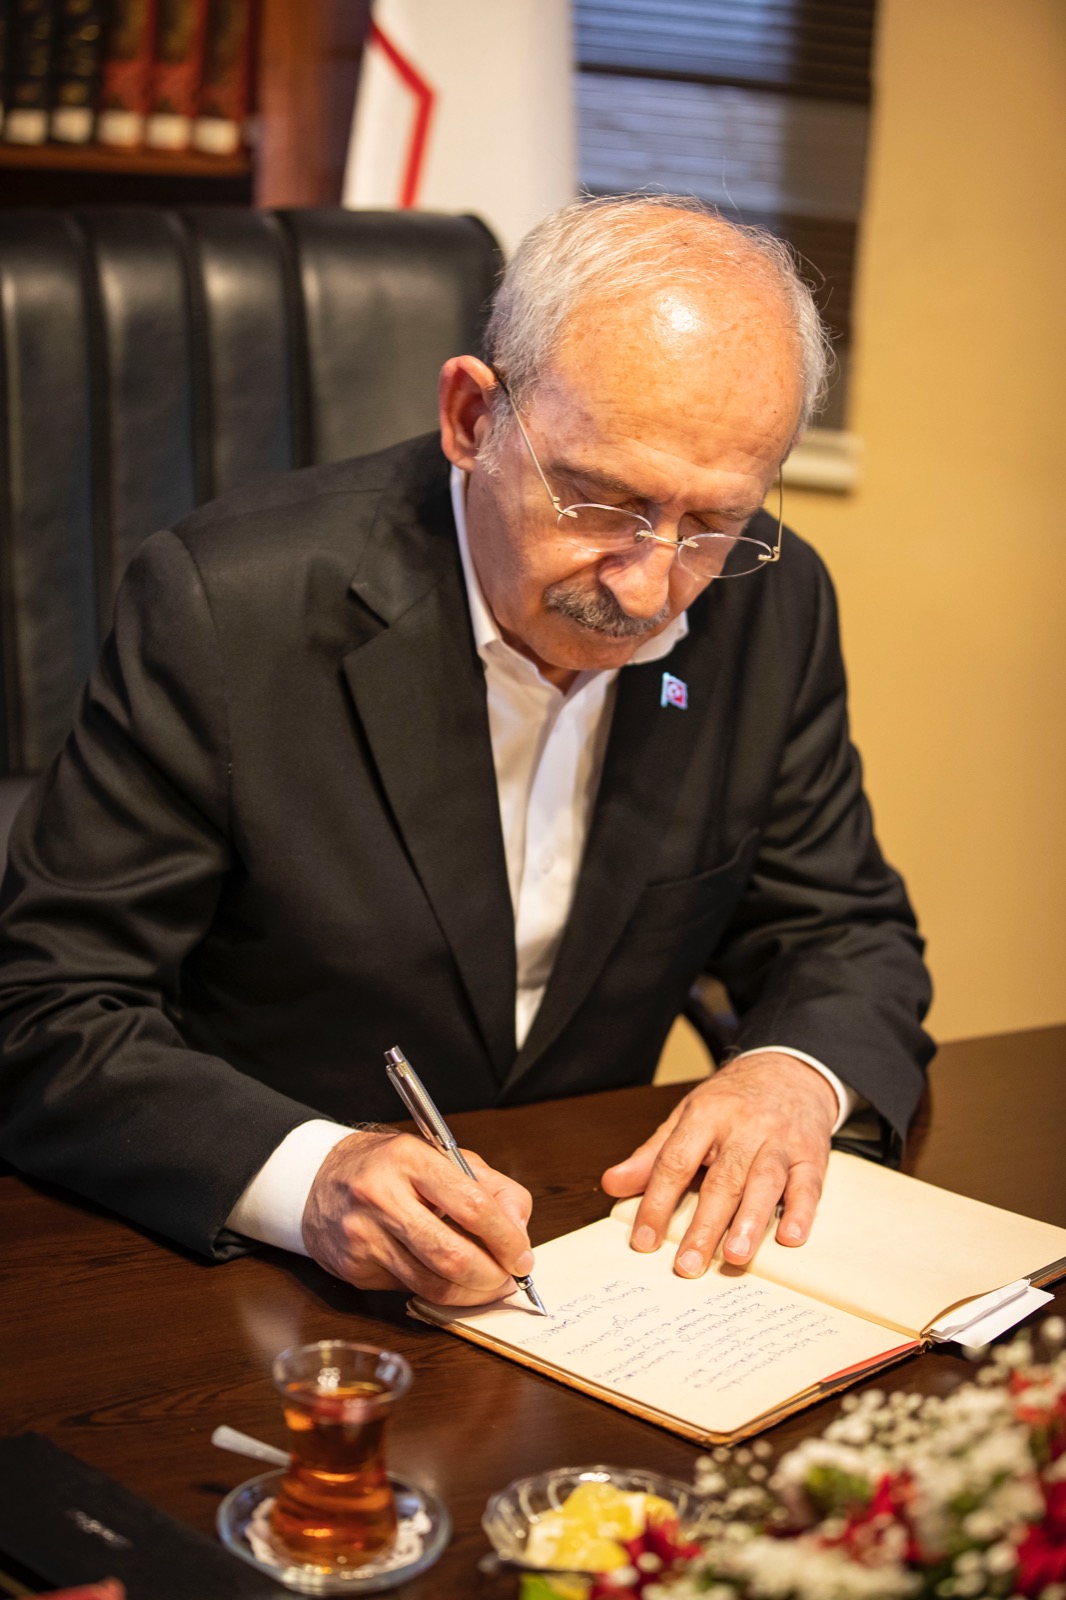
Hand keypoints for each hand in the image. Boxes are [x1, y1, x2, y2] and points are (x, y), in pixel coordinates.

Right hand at [301, 1127, 533, 1303]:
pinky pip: (411, 1291)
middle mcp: (381, 1197)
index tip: (523, 1256)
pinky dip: (440, 1292)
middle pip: (452, 1255)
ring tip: (488, 1285)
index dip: (505, 1239)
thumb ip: (492, 1189)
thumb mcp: (445, 1157)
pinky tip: (450, 1281)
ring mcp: (364, 1236)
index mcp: (410, 1159)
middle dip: (491, 1276)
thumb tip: (519, 1234)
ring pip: (432, 1284)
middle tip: (509, 1279)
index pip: (471, 1206)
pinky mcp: (355, 1268)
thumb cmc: (392, 1167)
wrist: (318, 1179)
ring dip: (471, 1293)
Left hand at [600, 1052, 835, 1274]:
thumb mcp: (688, 1117)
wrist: (789, 1071)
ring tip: (734, 1255)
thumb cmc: (732, 1101)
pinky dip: (801, 1212)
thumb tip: (612, 1184)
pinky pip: (807, 1185)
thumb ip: (653, 1154)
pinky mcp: (811, 1154)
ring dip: (750, 1221)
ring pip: (765, 1181)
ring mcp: (780, 1140)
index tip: (644, 1240)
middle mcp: (744, 1127)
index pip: (676, 1161)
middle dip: (704, 1224)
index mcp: (706, 1115)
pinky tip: (790, 1238)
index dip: (658, 1202)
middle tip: (688, 1264)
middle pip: (722, 1178)